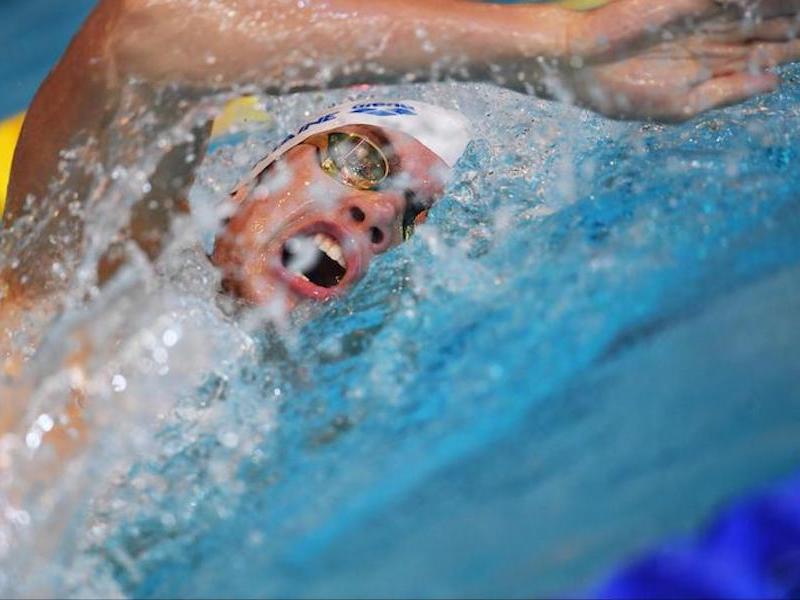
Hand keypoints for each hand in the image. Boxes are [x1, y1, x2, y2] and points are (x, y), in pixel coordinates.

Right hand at [552, 0, 799, 119]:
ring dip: (783, 8)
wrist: (582, 65)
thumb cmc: (621, 92)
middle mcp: (715, 36)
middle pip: (771, 25)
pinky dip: (752, 2)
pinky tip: (769, 3)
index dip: (793, 48)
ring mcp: (706, 14)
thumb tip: (773, 82)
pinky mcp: (692, 0)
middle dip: (794, 23)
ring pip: (759, 7)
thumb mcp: (681, 105)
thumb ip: (727, 92)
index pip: (767, 54)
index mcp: (714, 66)